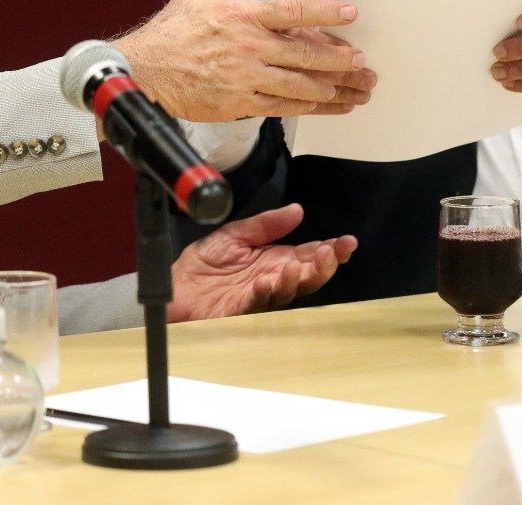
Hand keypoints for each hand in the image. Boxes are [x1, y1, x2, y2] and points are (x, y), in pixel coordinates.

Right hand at [115, 0, 375, 121]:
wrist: (143, 72)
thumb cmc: (169, 33)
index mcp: (243, 16)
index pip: (293, 11)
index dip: (325, 12)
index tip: (351, 13)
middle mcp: (250, 47)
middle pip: (306, 54)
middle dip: (340, 61)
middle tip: (365, 65)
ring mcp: (247, 78)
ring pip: (300, 86)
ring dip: (332, 90)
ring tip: (357, 92)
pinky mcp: (239, 104)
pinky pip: (282, 108)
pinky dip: (307, 108)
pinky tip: (326, 107)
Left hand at [167, 204, 356, 321]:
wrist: (175, 287)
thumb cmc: (203, 266)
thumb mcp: (235, 234)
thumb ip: (265, 224)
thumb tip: (297, 210)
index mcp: (274, 260)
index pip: (308, 255)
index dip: (330, 249)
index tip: (346, 242)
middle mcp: (272, 279)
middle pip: (306, 276)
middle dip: (323, 266)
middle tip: (332, 253)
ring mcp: (259, 297)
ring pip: (288, 292)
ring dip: (298, 279)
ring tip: (301, 264)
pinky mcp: (241, 310)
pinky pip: (258, 303)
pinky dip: (265, 291)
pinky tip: (268, 279)